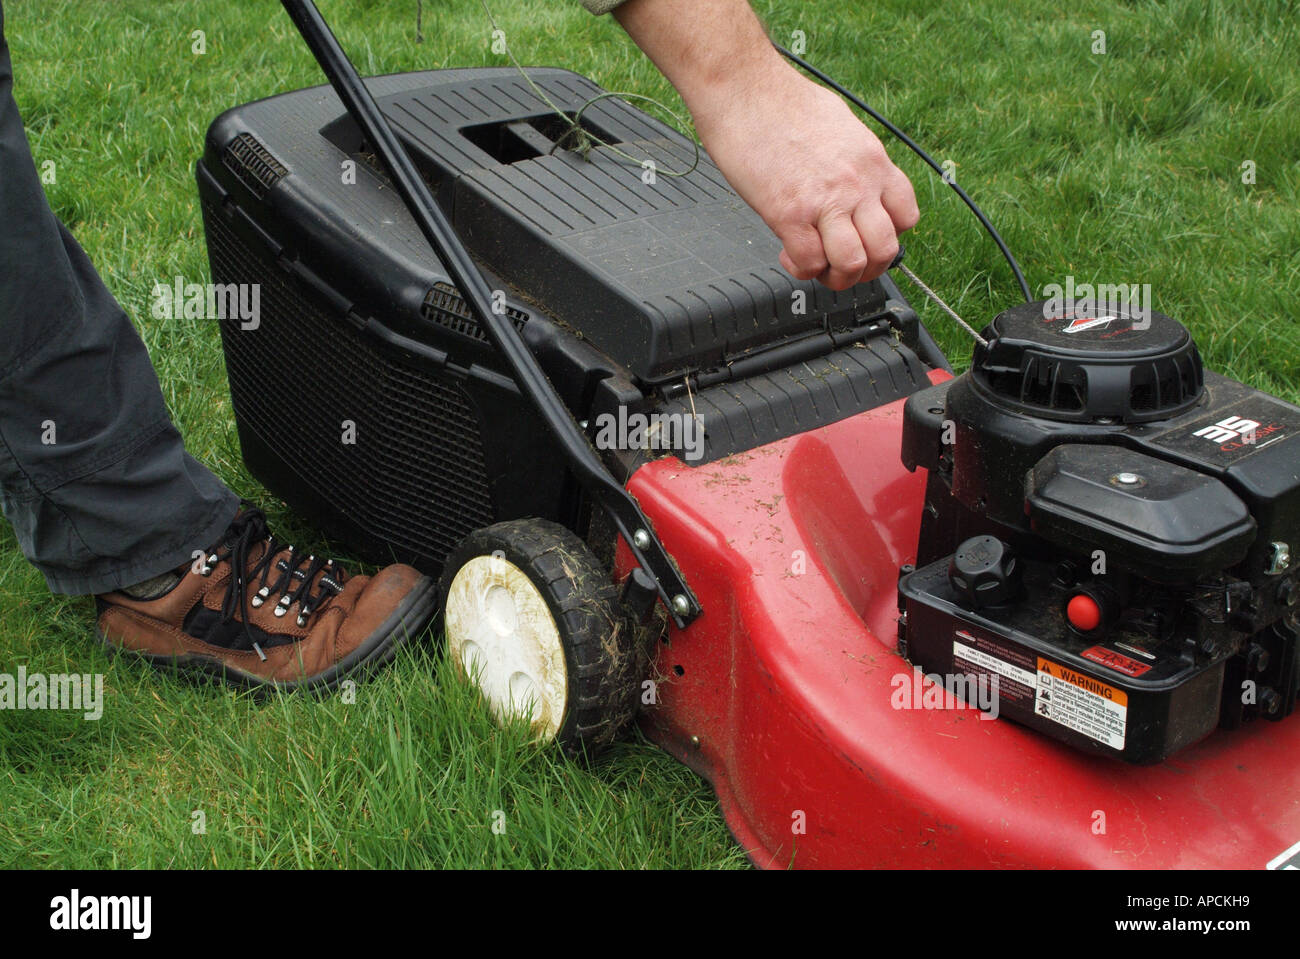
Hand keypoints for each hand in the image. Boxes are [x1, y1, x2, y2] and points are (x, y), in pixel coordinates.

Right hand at [691, 64, 919, 290]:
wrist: (745, 90)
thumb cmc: (782, 102)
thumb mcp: (841, 126)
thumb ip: (854, 162)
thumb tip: (850, 183)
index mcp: (872, 161)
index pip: (907, 217)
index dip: (888, 238)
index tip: (867, 240)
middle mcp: (856, 183)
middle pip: (885, 250)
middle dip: (866, 269)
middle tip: (844, 267)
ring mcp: (825, 200)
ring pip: (852, 263)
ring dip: (836, 276)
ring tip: (817, 266)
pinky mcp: (789, 213)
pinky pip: (809, 262)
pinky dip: (802, 269)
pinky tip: (789, 254)